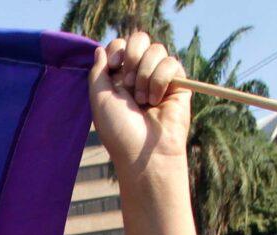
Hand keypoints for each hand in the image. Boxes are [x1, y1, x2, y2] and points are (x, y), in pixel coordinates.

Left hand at [89, 32, 191, 174]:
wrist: (144, 153)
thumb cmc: (119, 130)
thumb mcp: (99, 98)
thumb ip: (98, 71)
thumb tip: (100, 49)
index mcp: (119, 78)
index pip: (120, 45)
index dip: (117, 49)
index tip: (112, 67)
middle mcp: (139, 76)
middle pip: (140, 39)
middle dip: (132, 56)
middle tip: (128, 82)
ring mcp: (159, 79)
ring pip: (156, 50)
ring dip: (145, 74)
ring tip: (142, 100)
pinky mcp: (178, 85)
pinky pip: (172, 63)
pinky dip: (160, 80)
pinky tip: (157, 101)